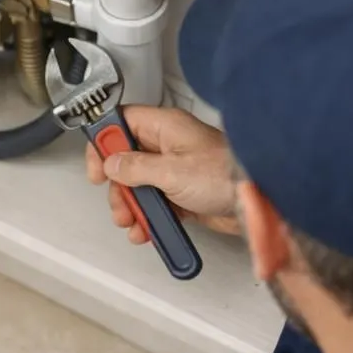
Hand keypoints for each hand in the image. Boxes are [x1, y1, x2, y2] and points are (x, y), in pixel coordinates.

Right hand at [85, 106, 240, 244]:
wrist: (255, 203)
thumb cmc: (225, 175)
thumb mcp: (172, 171)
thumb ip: (136, 167)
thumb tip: (112, 165)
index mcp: (165, 127)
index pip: (122, 123)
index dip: (105, 142)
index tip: (97, 167)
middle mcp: (169, 146)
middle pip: (126, 160)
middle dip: (118, 185)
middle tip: (119, 203)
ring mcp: (176, 171)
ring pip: (140, 186)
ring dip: (131, 206)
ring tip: (132, 222)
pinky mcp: (184, 195)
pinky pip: (157, 205)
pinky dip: (149, 218)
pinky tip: (146, 230)